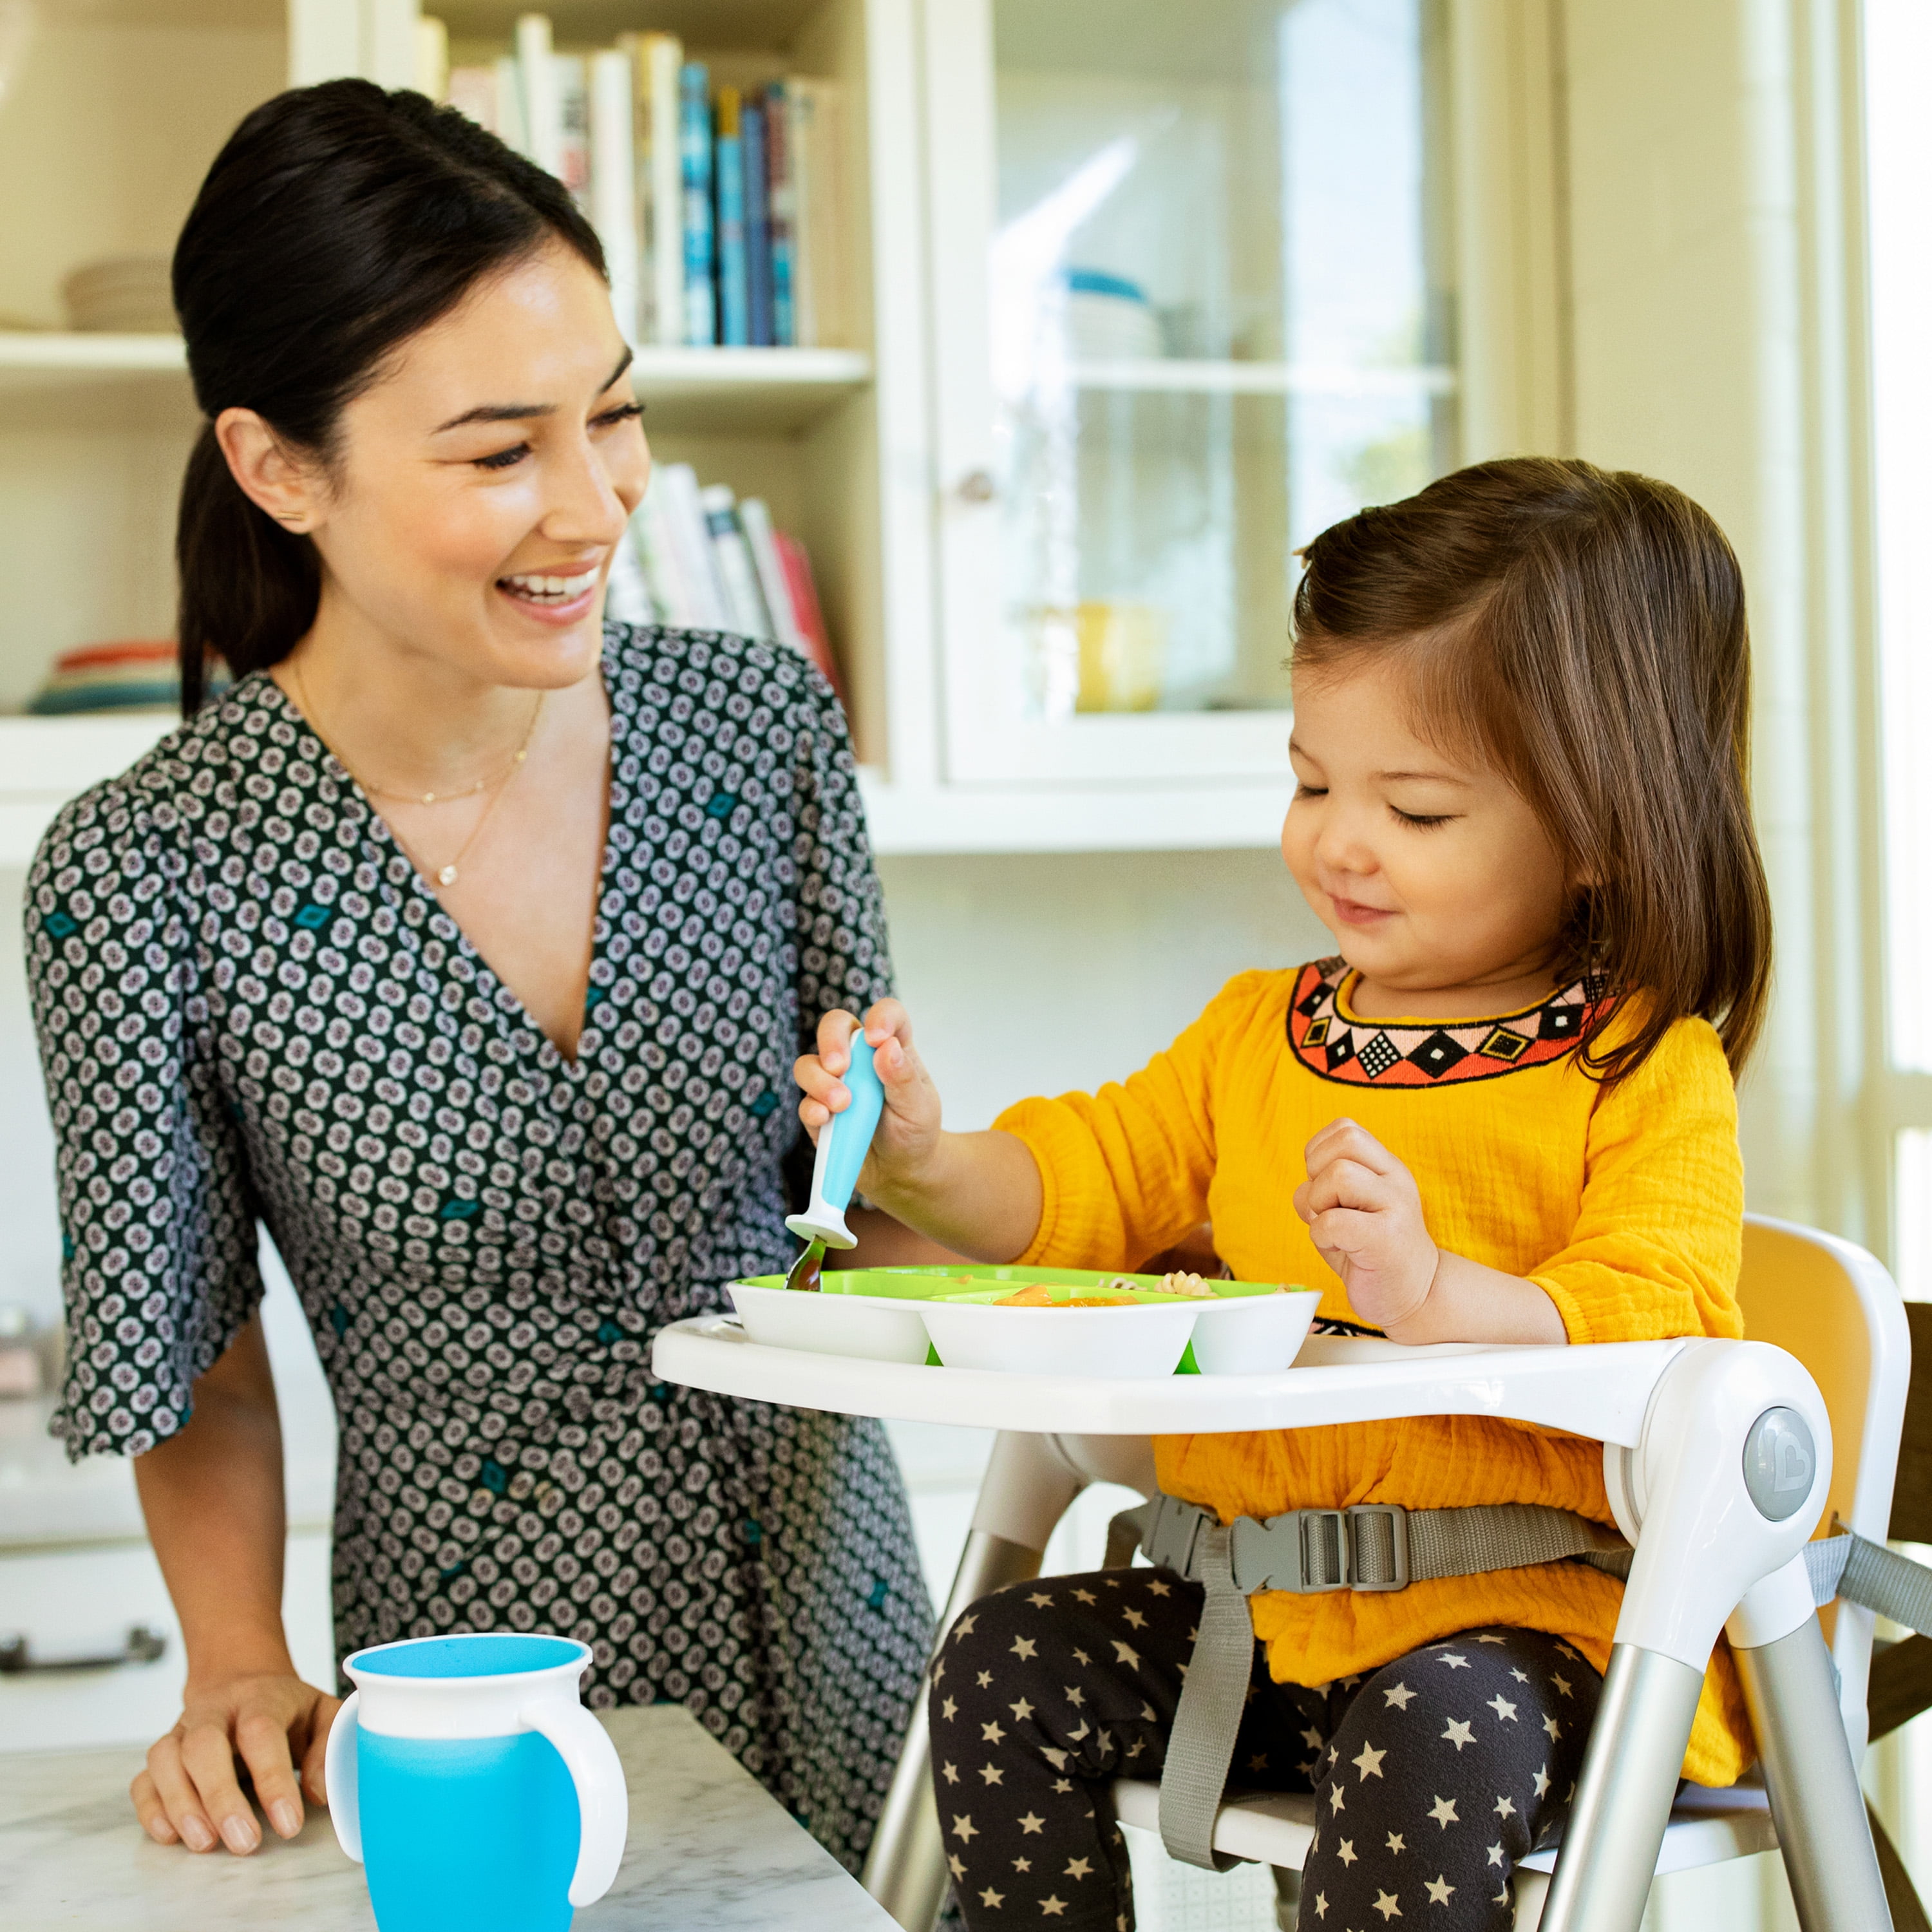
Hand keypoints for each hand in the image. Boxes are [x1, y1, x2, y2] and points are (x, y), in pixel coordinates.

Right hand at [132, 1670, 340, 1853]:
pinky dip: (151, 1809)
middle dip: (220, 1798)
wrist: (241, 1679)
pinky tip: (171, 1836)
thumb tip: (318, 1792)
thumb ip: (328, 1747)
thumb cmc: (285, 1708)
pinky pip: (143, 1780)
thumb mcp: (322, 1713)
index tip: (288, 1824)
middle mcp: (214, 1710)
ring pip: (166, 1760)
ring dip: (181, 1806)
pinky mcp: (161, 1755)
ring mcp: (182, 1730)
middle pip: (204, 1745)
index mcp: (261, 1697)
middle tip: (244, 1842)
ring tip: (206, 1843)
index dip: (273, 1780)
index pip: (261, 1732)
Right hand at [794, 999, 943, 1197]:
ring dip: (820, 1081)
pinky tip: (826, 1120)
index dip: (880, 1017)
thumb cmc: (914, 1132)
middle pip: (834, 1027)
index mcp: (892, 1049)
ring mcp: (834, 1084)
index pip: (887, 1015)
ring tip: (842, 1105)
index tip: (877, 1038)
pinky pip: (804, 1102)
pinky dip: (812, 1109)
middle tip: (840, 1067)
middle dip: (831, 1041)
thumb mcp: (919, 1107)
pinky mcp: (818, 1112)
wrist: (900, 1173)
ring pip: (809, 1064)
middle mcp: (859, 1060)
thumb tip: (885, 1047)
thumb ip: (903, 1078)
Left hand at [1293, 1118, 1440, 1331]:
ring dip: (1319, 1204)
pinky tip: (1341, 1249)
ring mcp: (1396, 1207)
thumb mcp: (1348, 1208)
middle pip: (1345, 1141)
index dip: (1318, 1152)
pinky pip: (1333, 1221)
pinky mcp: (1386, 1240)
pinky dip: (1321, 1235)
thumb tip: (1304, 1188)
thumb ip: (1324, 1185)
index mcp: (1387, 1167)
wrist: (1416, 1295)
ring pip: (1338, 1175)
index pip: (1345, 1128)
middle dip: (1318, 1172)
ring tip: (1335, 1229)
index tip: (1323, 1184)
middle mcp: (1396, 1179)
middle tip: (1327, 1206)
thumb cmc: (1370, 1252)